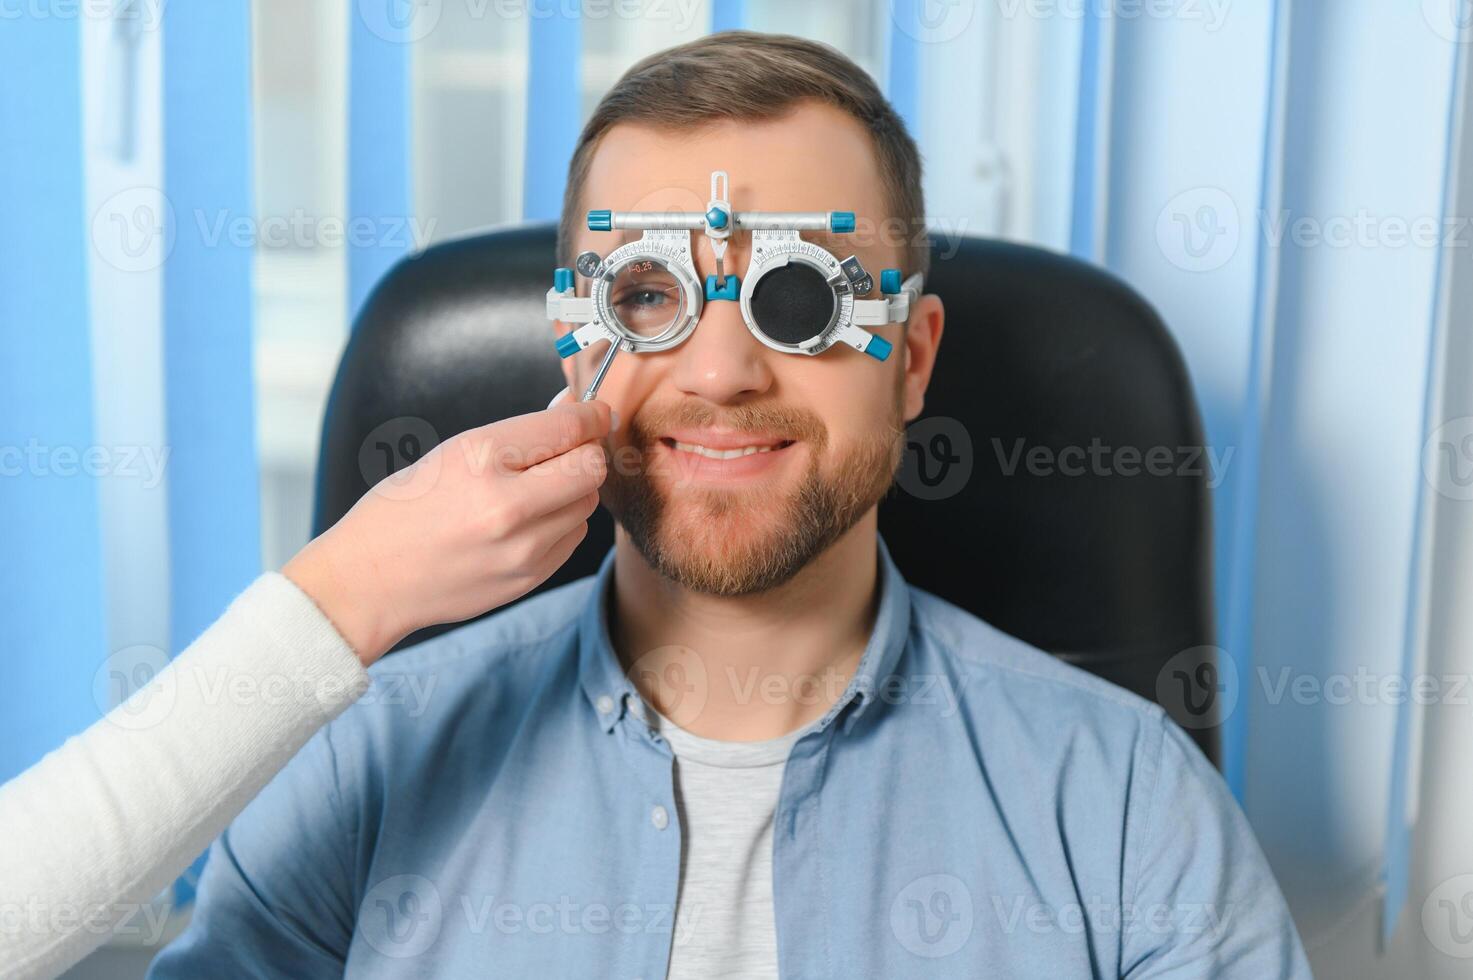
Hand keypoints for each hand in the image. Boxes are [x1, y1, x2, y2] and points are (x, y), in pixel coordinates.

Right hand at [283, 400, 614, 665]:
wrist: (371, 580)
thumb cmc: (404, 508)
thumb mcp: (452, 452)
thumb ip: (520, 435)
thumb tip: (577, 412)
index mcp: (482, 459)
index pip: (568, 427)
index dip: (592, 415)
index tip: (596, 413)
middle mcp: (508, 504)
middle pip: (591, 467)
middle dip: (586, 452)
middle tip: (568, 449)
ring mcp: (523, 548)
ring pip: (586, 503)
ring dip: (572, 490)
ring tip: (533, 491)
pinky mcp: (530, 577)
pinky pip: (572, 537)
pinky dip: (560, 523)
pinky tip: (525, 523)